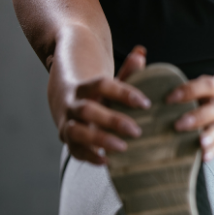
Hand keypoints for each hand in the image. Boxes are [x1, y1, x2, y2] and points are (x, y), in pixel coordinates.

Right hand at [58, 45, 150, 164]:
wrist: (68, 99)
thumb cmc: (99, 93)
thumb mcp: (112, 81)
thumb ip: (127, 70)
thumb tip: (141, 53)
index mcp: (86, 86)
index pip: (103, 86)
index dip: (124, 94)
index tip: (146, 103)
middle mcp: (73, 104)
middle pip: (87, 110)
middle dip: (112, 121)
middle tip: (137, 131)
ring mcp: (67, 122)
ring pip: (76, 131)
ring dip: (99, 140)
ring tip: (123, 147)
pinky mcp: (67, 140)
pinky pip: (74, 150)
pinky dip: (89, 156)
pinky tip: (108, 161)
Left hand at [167, 75, 213, 159]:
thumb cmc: (210, 98)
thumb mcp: (203, 90)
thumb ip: (186, 94)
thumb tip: (154, 102)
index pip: (204, 87)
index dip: (186, 92)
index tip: (168, 99)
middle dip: (197, 117)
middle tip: (178, 125)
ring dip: (210, 136)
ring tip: (201, 143)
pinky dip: (213, 152)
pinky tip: (204, 157)